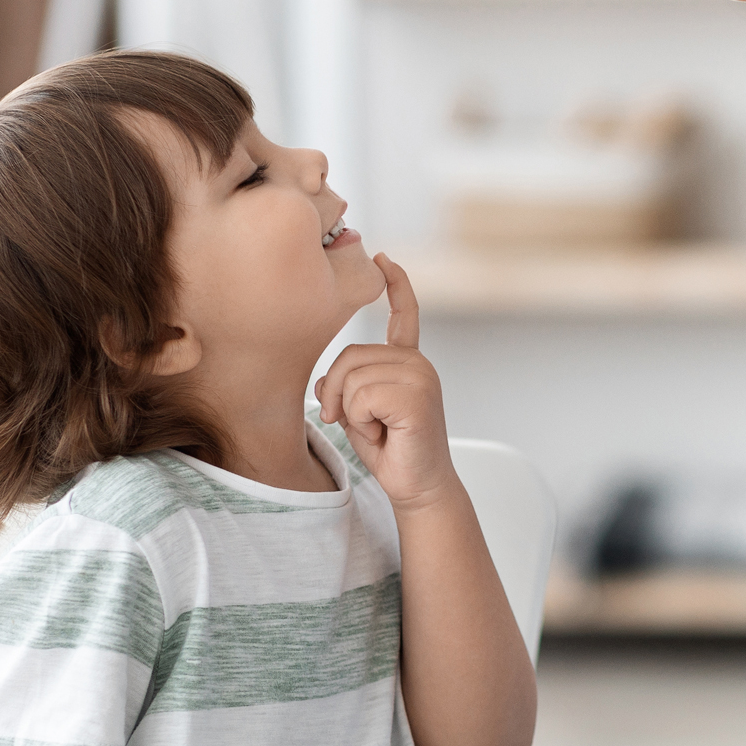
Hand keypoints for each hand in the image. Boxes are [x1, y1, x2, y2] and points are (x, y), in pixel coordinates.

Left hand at [314, 255, 457, 511]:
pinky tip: (385, 433)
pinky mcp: (416, 395)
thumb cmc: (391, 450)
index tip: (384, 259)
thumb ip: (344, 385)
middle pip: (350, 355)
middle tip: (357, 422)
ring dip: (351, 412)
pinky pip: (362, 396)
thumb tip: (325, 382)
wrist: (418, 486)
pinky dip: (362, 420)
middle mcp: (417, 362)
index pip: (404, 314)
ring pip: (352, 378)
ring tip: (377, 429)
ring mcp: (420, 376)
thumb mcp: (358, 411)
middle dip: (338, 393)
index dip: (396, 285)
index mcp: (408, 361)